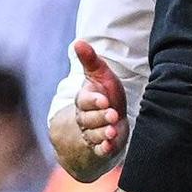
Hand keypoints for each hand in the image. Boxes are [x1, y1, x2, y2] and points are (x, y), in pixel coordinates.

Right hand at [74, 40, 127, 158]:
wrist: (111, 118)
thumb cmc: (106, 93)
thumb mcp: (101, 75)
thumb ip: (90, 60)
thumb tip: (78, 41)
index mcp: (84, 100)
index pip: (84, 101)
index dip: (93, 101)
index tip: (104, 99)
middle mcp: (85, 118)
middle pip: (88, 119)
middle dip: (101, 117)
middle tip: (112, 114)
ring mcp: (92, 133)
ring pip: (94, 134)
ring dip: (103, 133)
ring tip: (113, 130)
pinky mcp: (101, 146)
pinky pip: (99, 150)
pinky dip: (104, 149)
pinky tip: (110, 146)